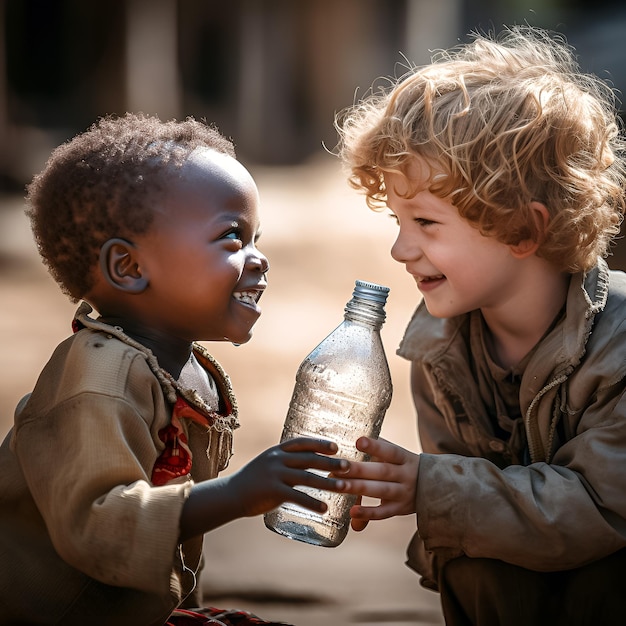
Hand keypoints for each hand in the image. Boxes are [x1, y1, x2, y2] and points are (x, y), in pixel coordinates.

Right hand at [227, 436, 348, 517]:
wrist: (230, 495)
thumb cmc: (254, 480)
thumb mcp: (269, 463)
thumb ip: (287, 462)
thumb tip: (311, 461)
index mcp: (277, 450)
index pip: (302, 443)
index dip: (320, 444)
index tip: (336, 447)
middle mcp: (277, 459)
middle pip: (309, 459)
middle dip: (331, 462)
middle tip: (349, 467)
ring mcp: (274, 474)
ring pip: (307, 478)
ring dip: (328, 482)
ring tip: (344, 488)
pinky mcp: (272, 491)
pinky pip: (297, 496)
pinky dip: (312, 502)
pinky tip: (325, 508)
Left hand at [338, 436, 418, 530]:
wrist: (436, 486)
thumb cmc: (404, 467)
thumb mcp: (397, 456)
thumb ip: (376, 452)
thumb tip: (352, 447)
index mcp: (404, 457)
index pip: (390, 451)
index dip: (375, 446)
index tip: (358, 441)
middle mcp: (405, 474)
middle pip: (382, 471)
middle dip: (359, 469)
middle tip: (338, 466)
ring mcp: (404, 493)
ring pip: (381, 490)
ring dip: (359, 488)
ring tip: (339, 486)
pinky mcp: (400, 509)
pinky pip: (384, 512)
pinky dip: (368, 513)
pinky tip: (352, 512)